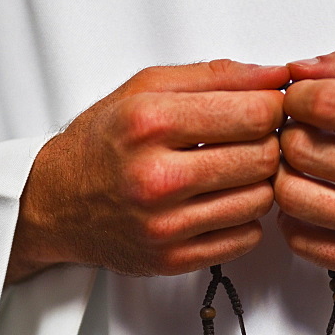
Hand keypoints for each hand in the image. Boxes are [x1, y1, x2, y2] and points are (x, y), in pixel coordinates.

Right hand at [6, 59, 288, 282]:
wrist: (56, 203)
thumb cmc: (103, 143)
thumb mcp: (146, 89)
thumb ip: (215, 75)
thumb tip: (277, 75)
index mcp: (150, 123)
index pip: (254, 114)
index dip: (273, 108)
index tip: (266, 109)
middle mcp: (155, 177)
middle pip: (263, 157)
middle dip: (269, 144)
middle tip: (254, 140)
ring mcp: (164, 225)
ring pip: (260, 200)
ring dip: (260, 183)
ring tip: (236, 170)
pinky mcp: (171, 259)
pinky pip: (246, 238)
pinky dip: (244, 218)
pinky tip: (222, 201)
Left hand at [274, 46, 334, 282]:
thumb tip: (297, 69)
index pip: (325, 100)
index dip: (296, 95)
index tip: (300, 101)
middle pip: (301, 149)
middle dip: (289, 136)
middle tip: (300, 136)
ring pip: (293, 197)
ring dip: (284, 178)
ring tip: (301, 170)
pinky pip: (300, 240)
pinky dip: (293, 220)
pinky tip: (314, 204)